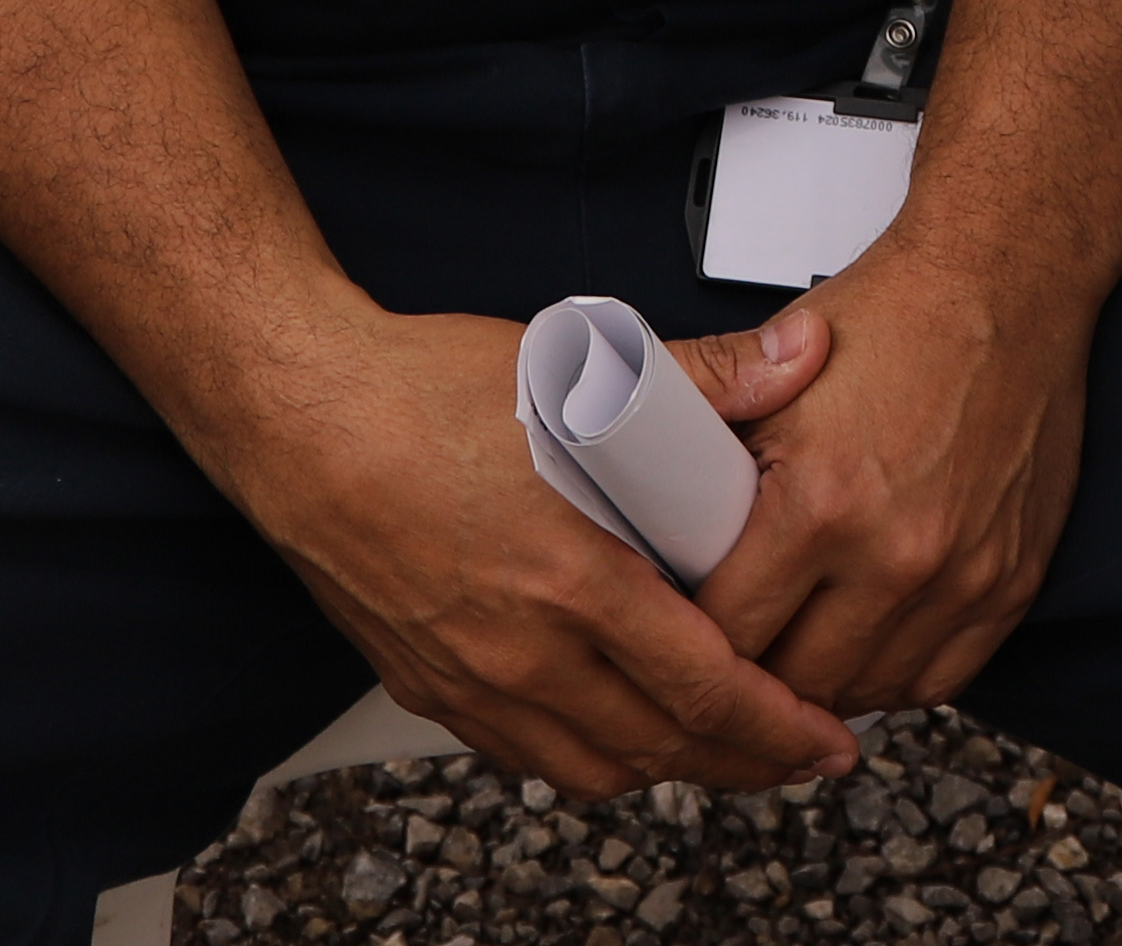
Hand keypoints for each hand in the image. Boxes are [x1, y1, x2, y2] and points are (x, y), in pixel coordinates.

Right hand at [214, 310, 857, 796]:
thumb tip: (800, 353)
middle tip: (798, 755)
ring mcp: (468, 678)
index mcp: (568, 580)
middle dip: (745, 763)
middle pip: (659, 748)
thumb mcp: (573, 366)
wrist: (295, 414)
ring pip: (593, 767)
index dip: (779, 727)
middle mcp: (519, 650)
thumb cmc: (416, 390)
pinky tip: (618, 728)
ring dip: (669, 768)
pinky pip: (526, 754)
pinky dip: (590, 756)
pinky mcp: (428, 682)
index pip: (703, 688)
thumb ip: (702, 371)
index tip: (826, 739)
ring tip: (721, 750)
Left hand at [670, 242, 1094, 711]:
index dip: (690, 640)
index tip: (678, 633)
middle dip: (754, 674)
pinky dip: (896, 674)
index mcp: (820, 501)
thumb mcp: (771, 369)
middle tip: (731, 651)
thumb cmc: (890, 317)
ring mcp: (962, 576)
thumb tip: (640, 498)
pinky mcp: (1010, 582)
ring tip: (794, 653)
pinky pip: (941, 679)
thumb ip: (702, 436)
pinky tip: (865, 648)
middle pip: (797, 682)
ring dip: (826, 683)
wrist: (1005, 280)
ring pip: (869, 691)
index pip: (728, 632)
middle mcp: (895, 554)